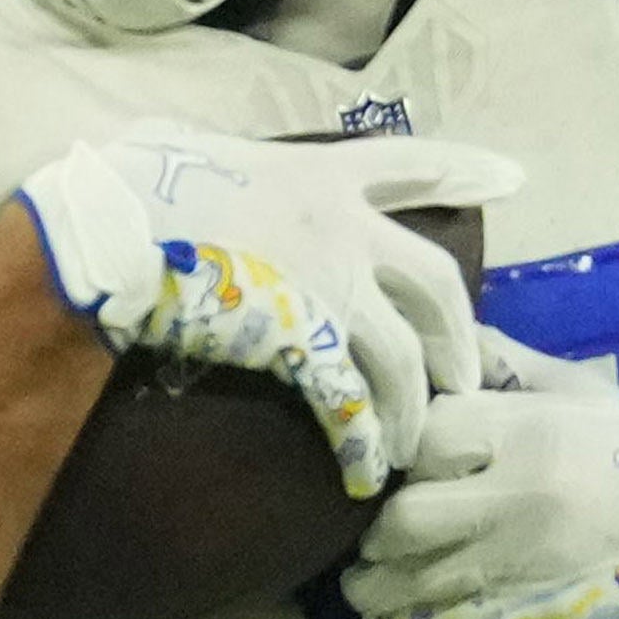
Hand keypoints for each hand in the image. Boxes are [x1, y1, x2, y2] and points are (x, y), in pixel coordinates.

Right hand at [3, 128, 508, 497]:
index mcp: (317, 173)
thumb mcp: (185, 146)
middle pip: (437, 282)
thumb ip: (223, 158)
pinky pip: (352, 404)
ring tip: (415, 445)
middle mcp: (342, 227)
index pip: (409, 164)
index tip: (512, 179)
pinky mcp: (303, 344)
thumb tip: (199, 155)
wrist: (107, 231)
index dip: (465, 170)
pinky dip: (364, 443)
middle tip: (466, 376)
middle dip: (458, 334)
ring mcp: (329, 286)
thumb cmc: (127, 183)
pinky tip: (366, 473)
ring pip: (405, 357)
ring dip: (414, 408)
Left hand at [341, 338, 618, 618]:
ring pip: (415, 580)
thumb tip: (437, 338)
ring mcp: (519, 563)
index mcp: (529, 434)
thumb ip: (504, 361)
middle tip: (369, 526)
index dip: (403, 445)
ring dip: (375, 583)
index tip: (398, 456)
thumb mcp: (579, 388)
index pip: (427, 436)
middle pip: (406, 517)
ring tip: (362, 579)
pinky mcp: (529, 609)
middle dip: (377, 526)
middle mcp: (516, 501)